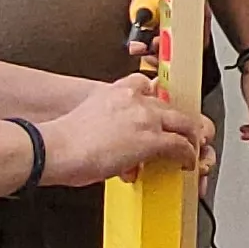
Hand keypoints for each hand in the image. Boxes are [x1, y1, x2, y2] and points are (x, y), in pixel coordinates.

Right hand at [38, 76, 211, 185]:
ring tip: (191, 149)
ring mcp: (146, 118)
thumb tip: (117, 149)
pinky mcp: (152, 139)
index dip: (155, 101)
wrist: (57, 149)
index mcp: (116, 91)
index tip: (158, 112)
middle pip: (169, 106)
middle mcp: (134, 99)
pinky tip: (187, 163)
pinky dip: (188, 155)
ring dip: (190, 137)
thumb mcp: (89, 119)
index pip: (145, 85)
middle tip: (183, 134)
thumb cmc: (65, 140)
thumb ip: (109, 127)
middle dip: (178, 122)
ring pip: (183, 123)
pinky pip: (181, 145)